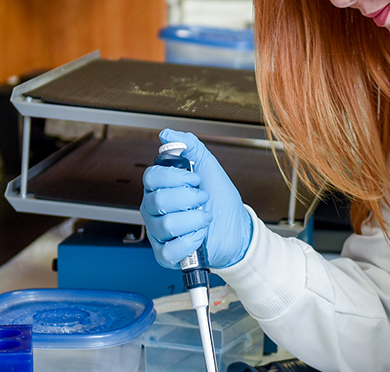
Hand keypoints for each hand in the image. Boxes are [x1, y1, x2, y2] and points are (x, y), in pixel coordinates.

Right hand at [141, 129, 253, 269]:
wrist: (237, 229)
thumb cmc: (220, 200)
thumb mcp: (208, 166)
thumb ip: (189, 146)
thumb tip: (167, 134)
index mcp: (160, 187)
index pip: (152, 177)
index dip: (176, 177)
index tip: (195, 179)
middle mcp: (154, 209)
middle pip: (159, 200)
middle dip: (190, 199)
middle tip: (203, 200)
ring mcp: (158, 232)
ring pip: (167, 224)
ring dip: (195, 220)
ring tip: (204, 219)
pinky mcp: (165, 255)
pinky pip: (169, 251)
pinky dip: (190, 242)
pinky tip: (199, 237)